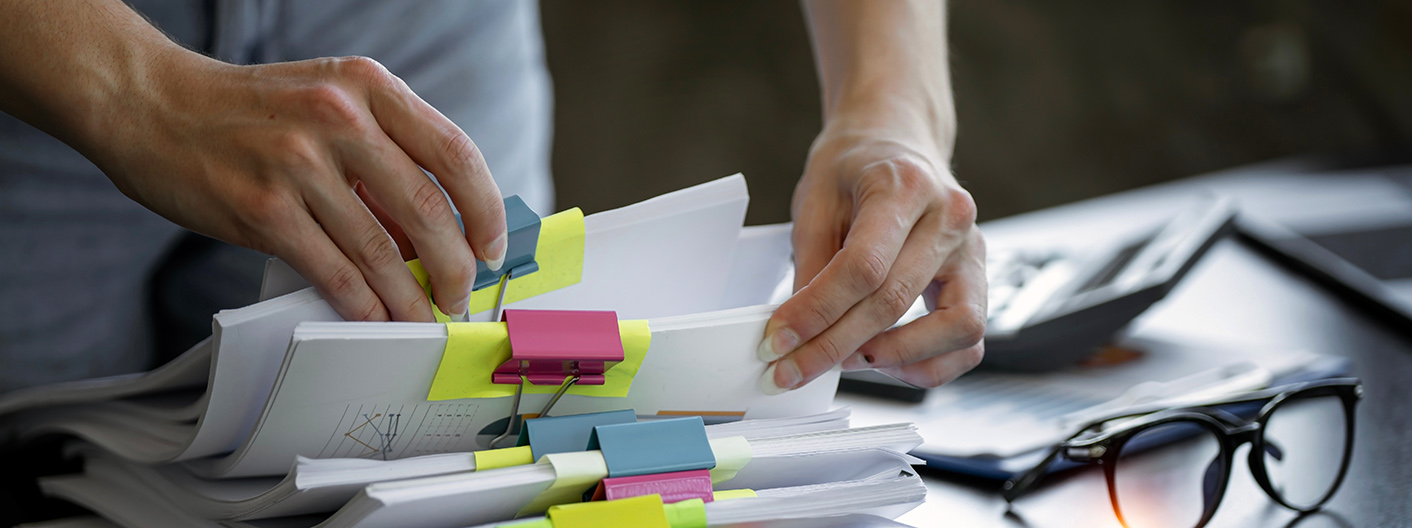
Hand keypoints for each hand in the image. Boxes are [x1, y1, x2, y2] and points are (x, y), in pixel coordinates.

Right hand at [87, 53, 505, 321]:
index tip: (492, 248)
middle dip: (455, 267)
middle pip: (428, 208)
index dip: (486, 211)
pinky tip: (375, 318)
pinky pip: (333, 271)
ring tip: (422, 318)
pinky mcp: (263, 209)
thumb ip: (385, 155)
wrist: (152, 104)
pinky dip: (363, 305)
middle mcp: (339, 118)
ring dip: (410, 298)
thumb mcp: (330, 104)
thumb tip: (436, 233)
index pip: (455, 154)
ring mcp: (299, 164)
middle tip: (460, 295)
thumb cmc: (251, 112)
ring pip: (381, 252)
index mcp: (369, 86)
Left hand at [759, 127, 986, 391]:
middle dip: (835, 346)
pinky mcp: (979, 277)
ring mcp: (973, 249)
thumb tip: (795, 332)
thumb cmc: (854, 166)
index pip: (863, 266)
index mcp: (904, 186)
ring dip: (893, 358)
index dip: (817, 312)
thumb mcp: (816, 199)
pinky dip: (928, 363)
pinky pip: (969, 340)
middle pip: (895, 301)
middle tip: (792, 369)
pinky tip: (883, 358)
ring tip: (843, 359)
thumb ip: (809, 265)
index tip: (778, 341)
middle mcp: (950, 217)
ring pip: (954, 329)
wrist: (895, 139)